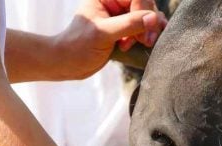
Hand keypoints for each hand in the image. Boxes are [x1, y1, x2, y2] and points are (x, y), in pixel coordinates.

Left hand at [52, 0, 166, 78]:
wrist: (68, 64)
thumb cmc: (78, 46)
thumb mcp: (104, 34)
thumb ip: (129, 24)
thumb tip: (153, 18)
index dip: (144, 12)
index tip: (144, 32)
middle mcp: (114, 3)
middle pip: (144, 5)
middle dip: (149, 23)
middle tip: (146, 41)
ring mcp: (119, 16)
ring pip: (146, 16)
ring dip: (149, 30)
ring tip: (143, 43)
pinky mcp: (123, 29)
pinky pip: (143, 27)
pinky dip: (145, 36)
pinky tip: (135, 45)